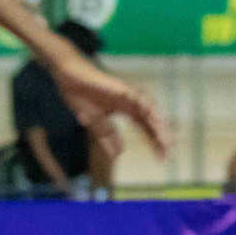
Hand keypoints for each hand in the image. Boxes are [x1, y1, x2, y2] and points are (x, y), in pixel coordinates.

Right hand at [47, 48, 170, 159]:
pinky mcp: (121, 87)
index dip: (155, 142)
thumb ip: (107, 136)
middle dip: (161, 137)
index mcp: (127, 110)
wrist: (67, 76)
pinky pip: (138, 98)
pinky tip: (154, 119)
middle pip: (152, 121)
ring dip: (158, 124)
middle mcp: (132, 102)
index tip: (162, 158)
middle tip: (168, 153)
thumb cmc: (81, 94)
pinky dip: (148, 108)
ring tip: (165, 139)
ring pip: (150, 110)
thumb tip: (118, 155)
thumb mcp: (95, 122)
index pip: (146, 129)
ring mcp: (128, 94)